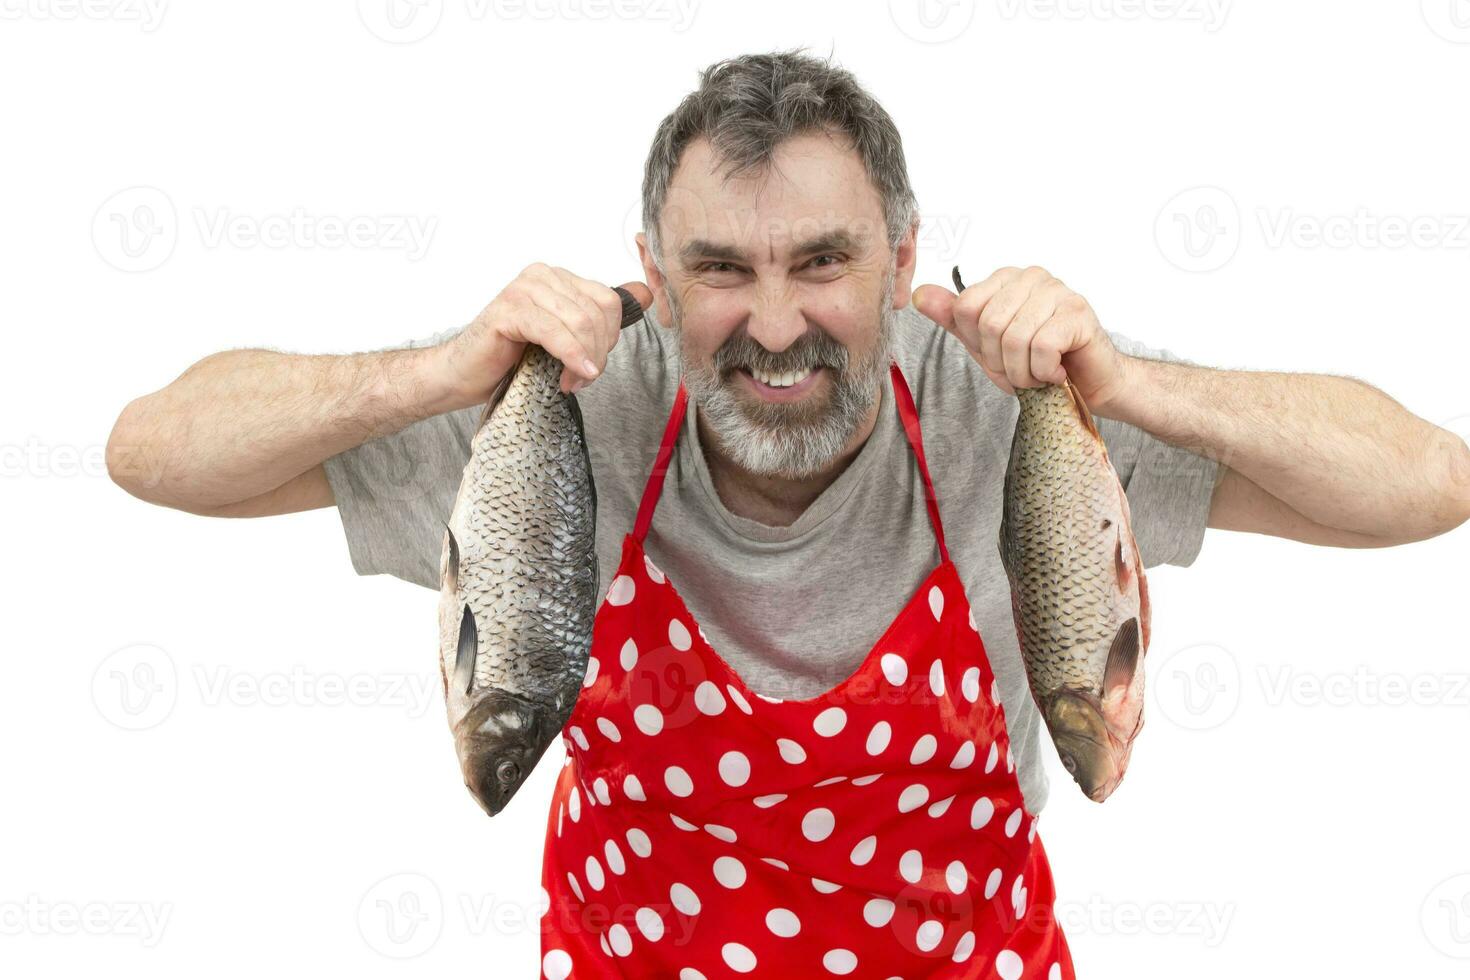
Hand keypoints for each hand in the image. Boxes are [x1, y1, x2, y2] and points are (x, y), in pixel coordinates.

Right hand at [444, 263, 651, 399]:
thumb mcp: (566, 336)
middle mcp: (542, 276)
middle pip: (597, 313)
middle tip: (583, 379)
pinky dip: (571, 356)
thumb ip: (600, 315)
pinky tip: (574, 375)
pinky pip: (554, 332)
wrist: (465, 374)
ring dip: (584, 359)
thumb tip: (645, 292)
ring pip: (580, 323)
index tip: (594, 364)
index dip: (610, 338)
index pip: (609, 301)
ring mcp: (523, 289)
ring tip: (571, 381)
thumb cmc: (512, 357)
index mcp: (558, 278)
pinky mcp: (508, 310)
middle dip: (598, 352)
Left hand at [912, 265, 1128, 412]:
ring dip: (1024, 372)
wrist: (1088, 385)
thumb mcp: (985, 344)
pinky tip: (1057, 372)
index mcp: (1005, 279)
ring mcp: (1058, 291)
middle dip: (1001, 362)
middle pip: (989, 324)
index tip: (1000, 356)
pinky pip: (1042, 347)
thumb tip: (919, 294)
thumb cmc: (1037, 363)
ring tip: (1040, 373)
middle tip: (1023, 370)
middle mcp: (1032, 276)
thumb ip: (955, 319)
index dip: (978, 345)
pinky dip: (1044, 372)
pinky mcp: (1078, 312)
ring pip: (1015, 338)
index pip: (966, 308)